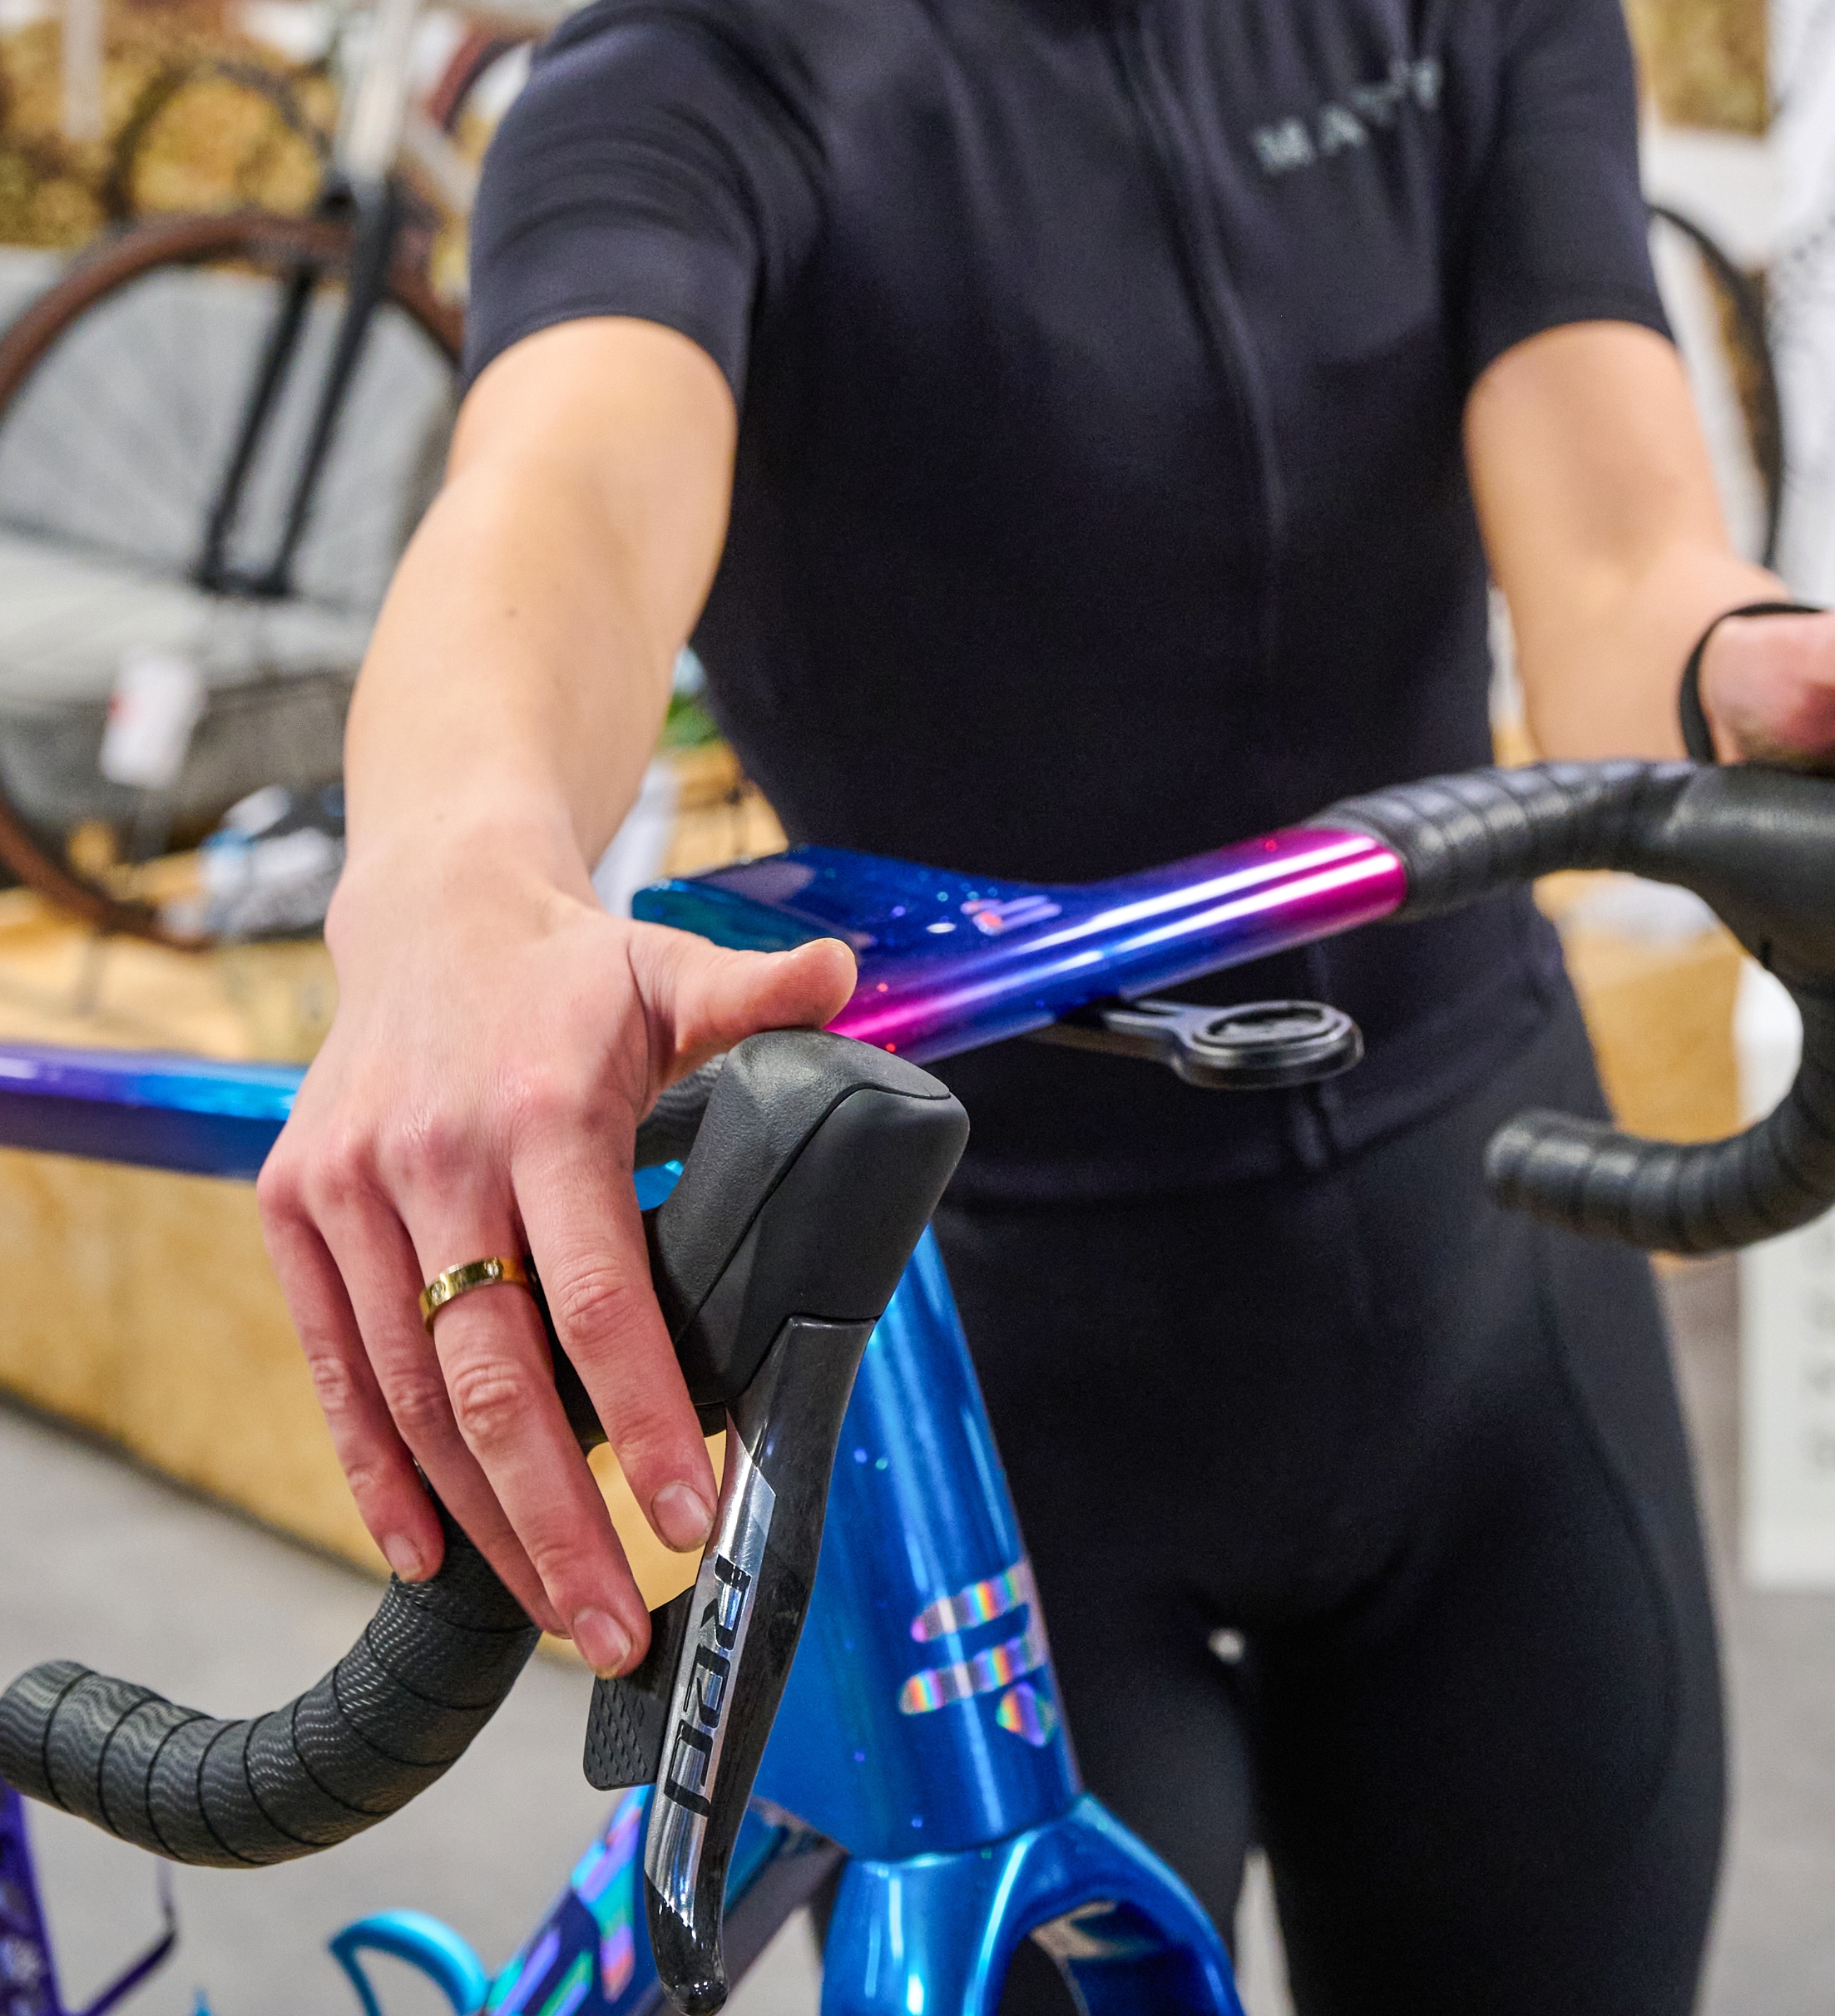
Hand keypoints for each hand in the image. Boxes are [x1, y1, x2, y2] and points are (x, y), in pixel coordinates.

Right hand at [258, 826, 855, 1672]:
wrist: (428, 909)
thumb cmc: (566, 965)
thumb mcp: (668, 963)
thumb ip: (755, 994)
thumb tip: (845, 983)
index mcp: (543, 1107)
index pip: (596, 1294)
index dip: (642, 1416)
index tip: (693, 1511)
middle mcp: (436, 1157)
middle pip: (494, 1378)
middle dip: (560, 1521)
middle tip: (621, 1622)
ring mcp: (351, 1190)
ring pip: (414, 1396)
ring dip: (482, 1521)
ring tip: (557, 1609)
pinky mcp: (293, 1211)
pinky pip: (334, 1368)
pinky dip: (375, 1473)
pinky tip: (426, 1551)